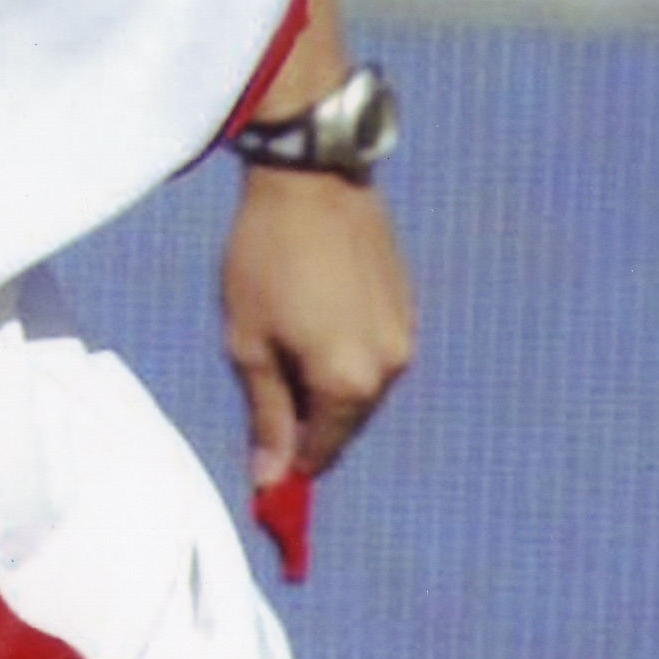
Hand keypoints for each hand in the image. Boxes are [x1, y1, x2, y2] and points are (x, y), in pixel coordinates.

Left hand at [221, 159, 416, 575]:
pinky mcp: (408, 306)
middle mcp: (389, 369)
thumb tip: (271, 479)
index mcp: (349, 384)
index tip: (264, 467)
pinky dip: (348, 353)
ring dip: (329, 384)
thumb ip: (266, 416)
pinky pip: (376, 353)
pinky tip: (315, 316)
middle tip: (266, 385)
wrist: (312, 179)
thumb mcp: (250, 341)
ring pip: (363, 389)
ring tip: (288, 336)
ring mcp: (405, 336)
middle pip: (346, 424)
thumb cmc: (267, 258)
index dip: (289, 464)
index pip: (321, 452)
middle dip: (309, 421)